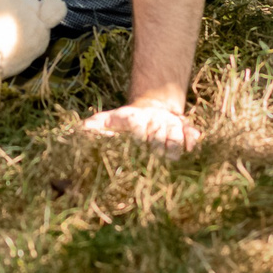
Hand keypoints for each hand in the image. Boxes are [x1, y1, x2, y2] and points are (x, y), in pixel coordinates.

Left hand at [81, 102, 201, 155]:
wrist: (151, 109)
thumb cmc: (124, 122)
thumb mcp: (106, 120)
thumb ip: (93, 126)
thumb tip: (79, 132)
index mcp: (133, 117)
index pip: (136, 125)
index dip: (137, 136)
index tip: (137, 147)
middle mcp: (154, 119)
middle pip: (158, 133)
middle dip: (157, 147)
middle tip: (155, 162)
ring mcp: (171, 123)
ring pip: (175, 135)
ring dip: (173, 148)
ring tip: (170, 161)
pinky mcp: (185, 128)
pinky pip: (192, 134)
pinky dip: (192, 142)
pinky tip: (189, 152)